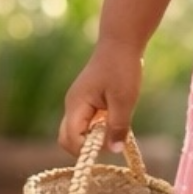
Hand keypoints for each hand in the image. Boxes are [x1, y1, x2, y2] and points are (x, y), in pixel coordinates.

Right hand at [58, 41, 143, 155]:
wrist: (121, 42)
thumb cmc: (122, 68)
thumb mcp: (124, 100)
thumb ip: (118, 126)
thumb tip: (114, 151)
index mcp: (76, 106)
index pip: (71, 140)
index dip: (89, 149)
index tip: (112, 143)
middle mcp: (72, 106)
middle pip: (68, 139)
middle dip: (88, 146)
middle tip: (113, 138)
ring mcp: (78, 103)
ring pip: (78, 131)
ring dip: (95, 135)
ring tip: (116, 123)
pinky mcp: (86, 101)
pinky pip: (87, 122)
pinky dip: (99, 126)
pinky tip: (116, 115)